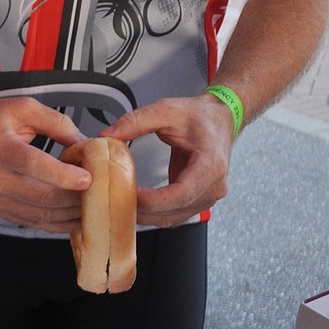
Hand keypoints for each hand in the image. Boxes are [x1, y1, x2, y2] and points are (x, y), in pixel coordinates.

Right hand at [0, 95, 89, 232]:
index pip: (36, 166)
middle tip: (98, 193)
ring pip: (38, 215)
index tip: (89, 178)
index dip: (66, 176)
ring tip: (91, 209)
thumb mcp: (22, 108)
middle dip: (74, 199)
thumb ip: (56, 122)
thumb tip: (83, 142)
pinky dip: (54, 224)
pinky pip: (29, 222)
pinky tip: (71, 220)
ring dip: (68, 215)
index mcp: (1, 149)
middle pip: (42, 196)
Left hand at [100, 95, 234, 227]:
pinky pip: (175, 214)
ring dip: (147, 215)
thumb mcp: (166, 110)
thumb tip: (109, 135)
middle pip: (175, 210)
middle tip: (116, 200)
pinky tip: (137, 204)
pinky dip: (155, 213)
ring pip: (174, 218)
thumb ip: (136, 122)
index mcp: (211, 164)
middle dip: (144, 210)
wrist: (219, 118)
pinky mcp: (199, 199)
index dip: (154, 200)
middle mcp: (213, 185)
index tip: (131, 195)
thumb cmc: (201, 116)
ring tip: (122, 203)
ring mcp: (209, 196)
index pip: (182, 193)